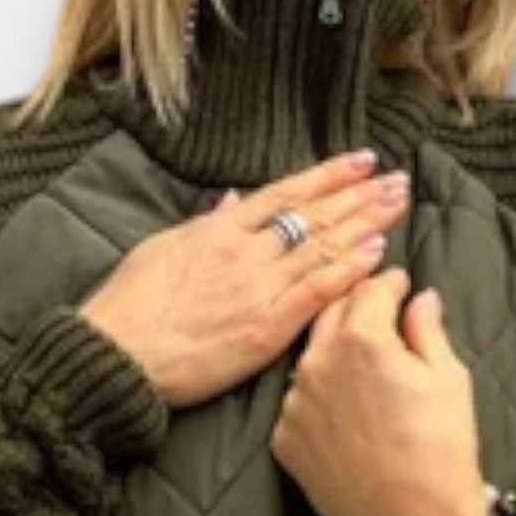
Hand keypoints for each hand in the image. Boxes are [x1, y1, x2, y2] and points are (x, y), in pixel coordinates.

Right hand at [77, 152, 411, 409]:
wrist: (117, 354)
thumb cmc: (129, 309)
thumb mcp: (162, 250)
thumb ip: (203, 226)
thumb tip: (231, 203)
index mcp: (219, 229)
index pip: (286, 193)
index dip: (328, 175)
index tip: (361, 161)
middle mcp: (245, 251)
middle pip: (314, 214)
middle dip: (360, 194)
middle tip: (397, 178)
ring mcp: (258, 287)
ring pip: (323, 246)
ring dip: (366, 223)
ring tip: (398, 203)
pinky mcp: (266, 327)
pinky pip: (317, 292)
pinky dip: (349, 269)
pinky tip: (378, 253)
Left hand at [269, 267, 489, 515]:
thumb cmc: (442, 453)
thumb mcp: (448, 380)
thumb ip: (427, 331)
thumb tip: (420, 299)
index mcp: (361, 339)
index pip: (369, 288)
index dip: (389, 281)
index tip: (399, 282)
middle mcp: (317, 365)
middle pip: (330, 315)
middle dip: (356, 306)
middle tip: (377, 309)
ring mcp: (294, 406)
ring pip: (310, 360)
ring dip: (333, 352)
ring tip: (359, 361)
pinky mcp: (285, 442)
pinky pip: (299, 404)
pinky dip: (318, 398)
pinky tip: (343, 409)